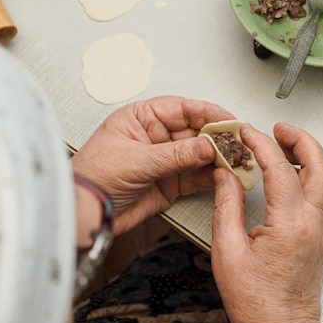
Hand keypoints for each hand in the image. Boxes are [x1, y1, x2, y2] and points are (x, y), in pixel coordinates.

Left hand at [71, 95, 234, 234]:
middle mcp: (156, 136)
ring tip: (236, 161)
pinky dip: (211, 177)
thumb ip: (176, 154)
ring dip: (218, 158)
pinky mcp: (169, 183)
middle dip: (218, 138)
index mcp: (142, 118)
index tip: (229, 120)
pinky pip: (196, 176)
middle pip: (196, 131)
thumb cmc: (93, 178)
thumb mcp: (137, 161)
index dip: (208, 112)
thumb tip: (207, 146)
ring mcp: (164, 160)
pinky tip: (224, 175)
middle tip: (237, 144)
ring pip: (199, 155)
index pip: (182, 109)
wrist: (84, 214)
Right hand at [211, 122, 322, 322]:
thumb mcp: (227, 252)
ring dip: (312, 154)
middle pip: (319, 164)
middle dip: (299, 138)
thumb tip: (226, 175)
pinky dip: (318, 172)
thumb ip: (226, 207)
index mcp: (290, 226)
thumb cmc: (256, 302)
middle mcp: (314, 224)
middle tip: (276, 128)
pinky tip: (300, 171)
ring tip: (287, 143)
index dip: (261, 144)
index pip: (280, 169)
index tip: (247, 133)